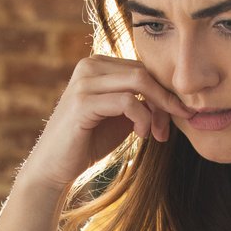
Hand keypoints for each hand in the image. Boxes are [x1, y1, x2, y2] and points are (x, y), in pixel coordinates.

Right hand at [17, 55, 191, 190]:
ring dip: (157, 110)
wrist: (55, 166)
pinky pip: (127, 102)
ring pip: (140, 82)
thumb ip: (143, 100)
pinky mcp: (82, 102)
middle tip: (169, 128)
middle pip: (145, 72)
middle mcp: (89, 65)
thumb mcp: (122, 116)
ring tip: (156, 133)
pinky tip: (142, 135)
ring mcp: (84, 82)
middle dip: (165, 100)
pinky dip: (142, 119)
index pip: (143, 67)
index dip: (164, 91)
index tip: (176, 116)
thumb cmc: (89, 140)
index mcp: (99, 64)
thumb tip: (175, 96)